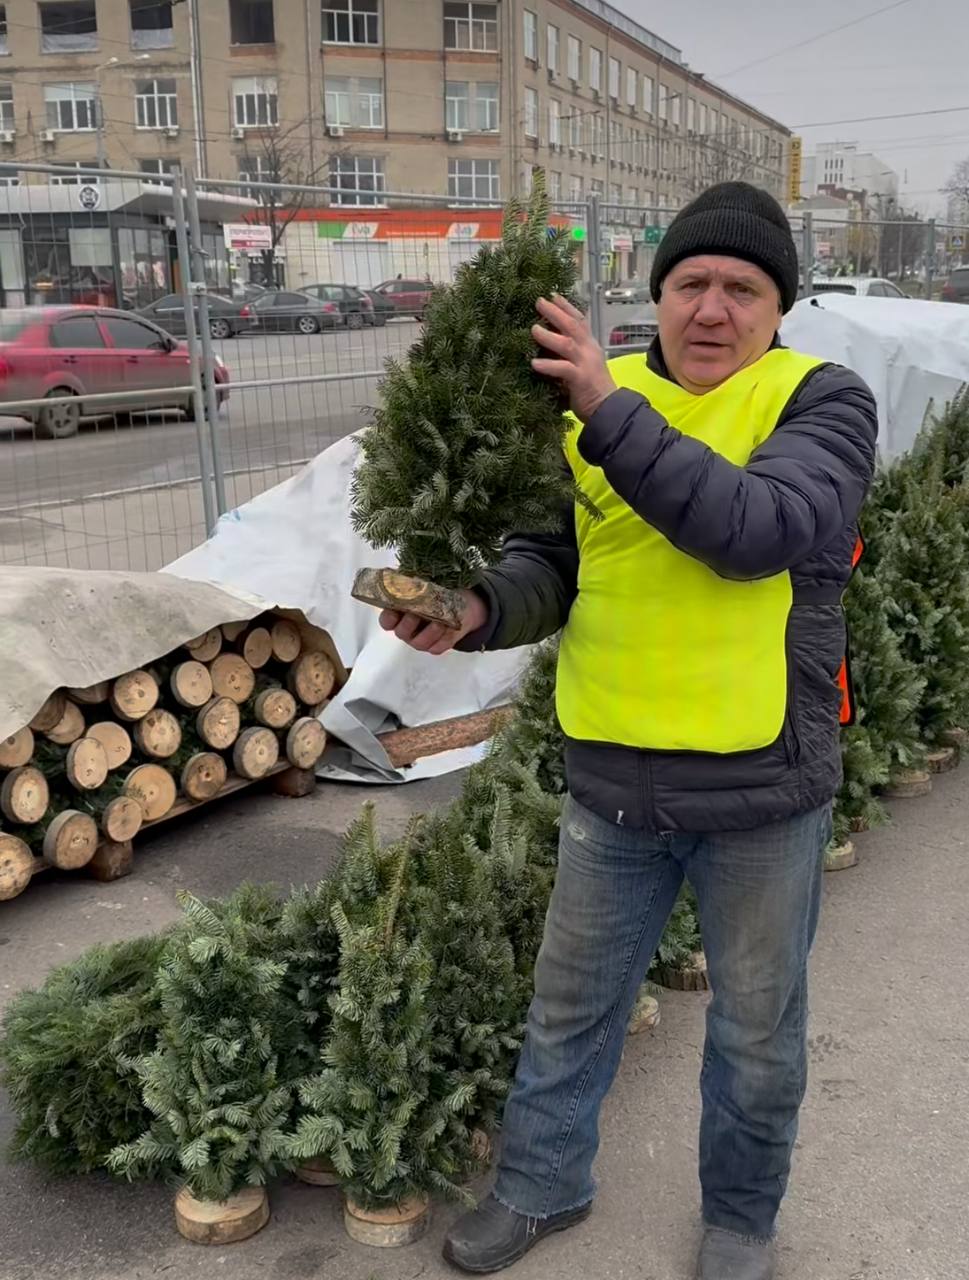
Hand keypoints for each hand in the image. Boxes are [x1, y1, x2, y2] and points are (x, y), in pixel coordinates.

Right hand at [379, 589, 487, 656]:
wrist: (461, 606)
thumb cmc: (438, 593)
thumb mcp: (425, 584)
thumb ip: (414, 583)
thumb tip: (411, 576)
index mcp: (398, 616)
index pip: (386, 621)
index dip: (389, 617)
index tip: (396, 609)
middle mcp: (406, 630)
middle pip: (401, 632)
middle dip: (409, 623)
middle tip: (417, 613)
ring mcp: (420, 640)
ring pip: (419, 643)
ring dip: (429, 632)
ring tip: (439, 622)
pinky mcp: (436, 647)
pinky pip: (436, 648)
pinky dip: (443, 639)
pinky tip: (448, 629)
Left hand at [531, 294, 616, 422]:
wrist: (610, 409)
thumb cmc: (593, 391)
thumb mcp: (583, 367)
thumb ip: (570, 356)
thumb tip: (549, 346)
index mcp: (590, 346)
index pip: (579, 321)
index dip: (566, 307)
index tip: (553, 295)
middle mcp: (589, 350)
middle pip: (572, 325)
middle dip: (555, 312)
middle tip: (539, 301)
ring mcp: (586, 364)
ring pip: (566, 343)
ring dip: (548, 336)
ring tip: (533, 329)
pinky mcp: (581, 379)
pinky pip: (563, 369)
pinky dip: (548, 365)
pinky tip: (534, 363)